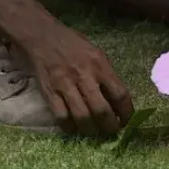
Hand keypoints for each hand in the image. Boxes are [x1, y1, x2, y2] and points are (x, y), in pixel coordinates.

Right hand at [21, 22, 133, 136]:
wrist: (42, 37)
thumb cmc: (73, 44)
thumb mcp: (96, 53)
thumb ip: (106, 74)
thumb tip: (116, 99)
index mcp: (100, 65)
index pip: (120, 94)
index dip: (126, 112)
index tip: (126, 120)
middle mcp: (84, 76)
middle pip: (101, 110)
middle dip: (110, 126)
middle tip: (111, 131)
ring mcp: (65, 85)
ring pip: (82, 117)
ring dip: (91, 130)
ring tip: (95, 132)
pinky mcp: (49, 93)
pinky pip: (62, 117)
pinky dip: (70, 127)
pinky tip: (74, 127)